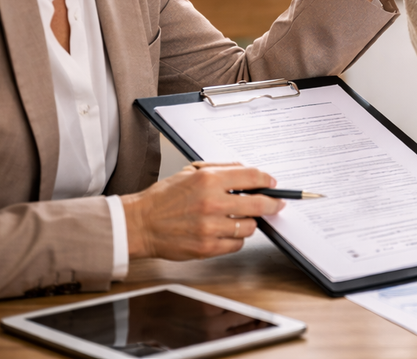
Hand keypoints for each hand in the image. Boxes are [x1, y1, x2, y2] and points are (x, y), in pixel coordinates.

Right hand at [121, 164, 283, 260]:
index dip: (266, 180)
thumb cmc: (164, 198)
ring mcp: (209, 227)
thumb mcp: (191, 172)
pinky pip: (236, 244)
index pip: (251, 177)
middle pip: (258, 204)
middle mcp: (211, 203)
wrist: (141, 224)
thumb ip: (220, 169)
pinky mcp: (206, 247)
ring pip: (249, 226)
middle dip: (272, 204)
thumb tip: (247, 171)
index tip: (272, 184)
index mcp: (208, 180)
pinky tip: (227, 231)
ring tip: (241, 218)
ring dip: (249, 222)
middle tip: (275, 204)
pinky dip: (236, 238)